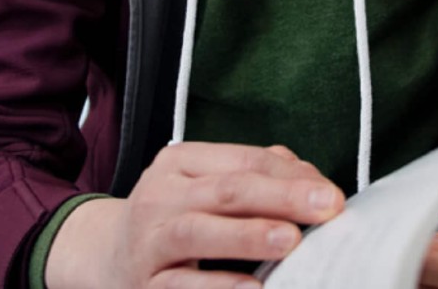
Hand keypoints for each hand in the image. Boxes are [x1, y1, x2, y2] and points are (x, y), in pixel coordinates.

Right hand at [45, 142, 344, 288]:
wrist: (105, 259)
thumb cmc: (173, 220)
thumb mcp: (204, 188)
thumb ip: (255, 177)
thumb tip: (311, 180)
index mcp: (180, 163)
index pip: (243, 161)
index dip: (290, 176)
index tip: (332, 194)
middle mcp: (160, 195)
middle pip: (227, 190)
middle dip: (282, 197)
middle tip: (327, 207)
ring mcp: (148, 240)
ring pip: (200, 232)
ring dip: (248, 235)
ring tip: (290, 240)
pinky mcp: (145, 284)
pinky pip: (182, 285)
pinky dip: (218, 286)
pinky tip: (252, 288)